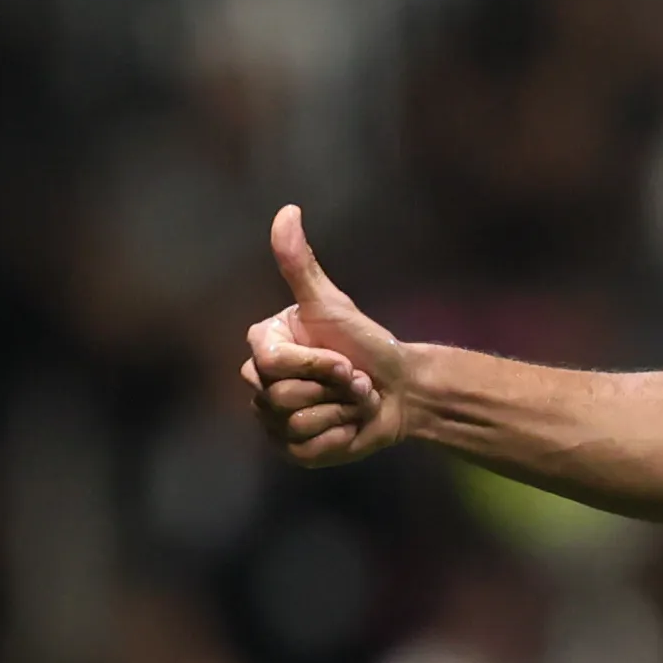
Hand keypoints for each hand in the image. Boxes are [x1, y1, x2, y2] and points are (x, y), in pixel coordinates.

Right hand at [242, 205, 408, 466]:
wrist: (401, 389)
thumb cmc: (368, 343)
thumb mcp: (333, 303)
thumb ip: (301, 263)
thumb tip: (287, 210)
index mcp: (264, 345)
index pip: (271, 365)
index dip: (316, 366)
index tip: (346, 360)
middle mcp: (260, 383)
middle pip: (278, 398)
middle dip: (332, 390)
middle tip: (354, 380)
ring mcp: (273, 420)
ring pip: (292, 426)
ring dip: (339, 413)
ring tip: (354, 401)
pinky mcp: (293, 450)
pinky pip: (304, 451)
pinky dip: (338, 438)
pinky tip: (350, 426)